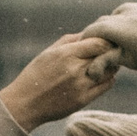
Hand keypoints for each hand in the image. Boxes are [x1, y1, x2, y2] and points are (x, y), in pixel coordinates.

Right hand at [0, 34, 121, 127]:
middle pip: (106, 56)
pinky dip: (108, 78)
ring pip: (109, 71)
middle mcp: (75, 69)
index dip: (107, 41)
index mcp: (66, 54)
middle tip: (111, 50)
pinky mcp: (83, 100)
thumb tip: (91, 32)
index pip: (99, 43)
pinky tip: (101, 76)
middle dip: (111, 51)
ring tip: (105, 64)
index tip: (107, 41)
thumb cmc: (36, 75)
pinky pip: (106, 85)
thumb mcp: (48, 52)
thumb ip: (70, 40)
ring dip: (111, 65)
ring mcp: (80, 86)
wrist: (25, 104)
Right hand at [79, 2, 136, 80]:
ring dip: (110, 24)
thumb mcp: (128, 61)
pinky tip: (125, 32)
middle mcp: (132, 15)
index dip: (86, 37)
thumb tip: (89, 71)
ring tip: (111, 39)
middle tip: (93, 44)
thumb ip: (107, 61)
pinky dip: (123, 19)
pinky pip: (129, 11)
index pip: (97, 29)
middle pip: (105, 20)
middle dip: (98, 32)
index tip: (81, 44)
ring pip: (116, 14)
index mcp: (126, 29)